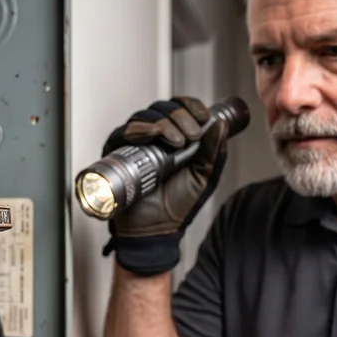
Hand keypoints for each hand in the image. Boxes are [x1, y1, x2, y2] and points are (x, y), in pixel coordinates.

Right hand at [103, 97, 230, 275]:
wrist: (156, 230)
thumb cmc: (177, 206)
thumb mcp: (204, 177)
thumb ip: (214, 152)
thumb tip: (220, 123)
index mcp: (175, 137)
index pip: (180, 108)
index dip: (191, 106)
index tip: (202, 116)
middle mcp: (154, 138)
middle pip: (163, 108)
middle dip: (180, 116)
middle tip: (191, 135)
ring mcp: (134, 144)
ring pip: (145, 116)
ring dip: (163, 123)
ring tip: (176, 142)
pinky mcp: (116, 154)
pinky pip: (123, 133)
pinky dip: (138, 129)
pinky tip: (152, 134)